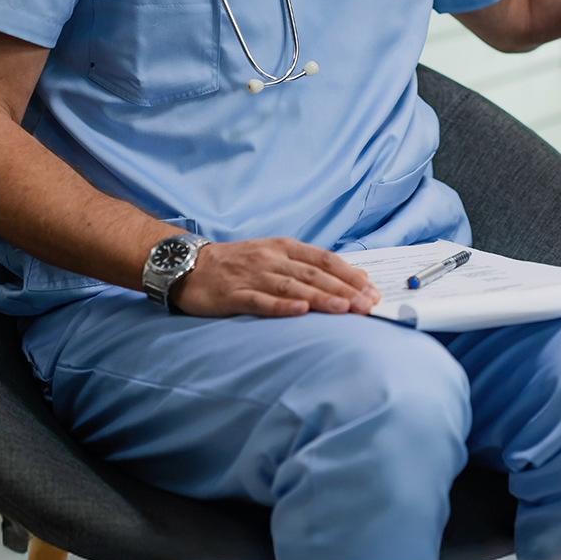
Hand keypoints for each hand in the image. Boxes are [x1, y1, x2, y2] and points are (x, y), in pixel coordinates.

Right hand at [167, 238, 379, 317]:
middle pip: (313, 274)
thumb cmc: (237, 264)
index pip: (324, 259)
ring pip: (292, 287)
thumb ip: (307, 267)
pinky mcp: (233, 295)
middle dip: (344, 290)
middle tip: (368, 305)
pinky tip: (300, 312)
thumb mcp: (273, 256)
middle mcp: (271, 259)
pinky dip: (282, 306)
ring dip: (321, 298)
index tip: (372, 290)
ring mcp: (252, 276)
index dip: (349, 274)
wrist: (188, 265)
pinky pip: (260, 300)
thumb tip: (349, 279)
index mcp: (284, 248)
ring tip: (345, 308)